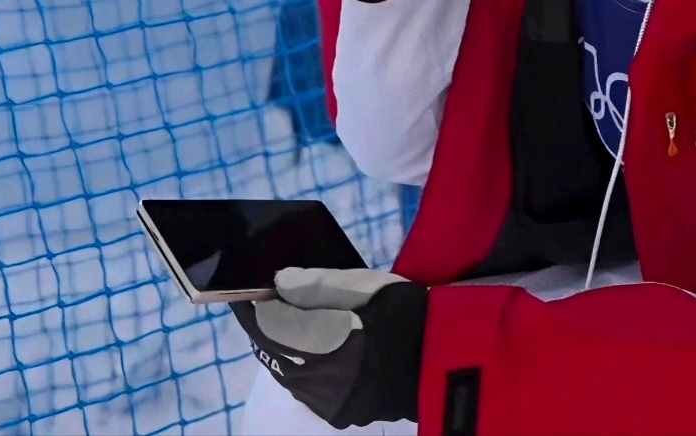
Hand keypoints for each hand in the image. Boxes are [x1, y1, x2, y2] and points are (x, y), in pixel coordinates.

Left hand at [232, 268, 426, 427]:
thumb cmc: (405, 314)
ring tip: (297, 323)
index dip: (252, 304)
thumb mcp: (363, 285)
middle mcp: (313, 382)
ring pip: (287, 370)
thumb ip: (315, 284)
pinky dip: (306, 365)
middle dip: (268, 325)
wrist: (446, 360)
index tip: (249, 288)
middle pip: (272, 349)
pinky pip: (307, 387)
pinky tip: (322, 348)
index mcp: (317, 344)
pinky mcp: (339, 414)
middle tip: (272, 300)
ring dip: (285, 346)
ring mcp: (326, 403)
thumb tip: (278, 282)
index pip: (264, 323)